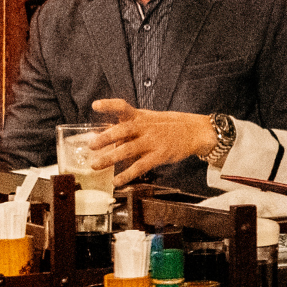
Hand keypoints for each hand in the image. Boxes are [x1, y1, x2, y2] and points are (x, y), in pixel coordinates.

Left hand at [90, 98, 217, 183]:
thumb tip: (108, 137)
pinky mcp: (160, 155)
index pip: (123, 106)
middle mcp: (145, 127)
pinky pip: (140, 166)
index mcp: (141, 116)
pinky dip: (127, 174)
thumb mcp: (150, 120)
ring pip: (128, 149)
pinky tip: (117, 181)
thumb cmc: (169, 126)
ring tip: (96, 165)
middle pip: (123, 129)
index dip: (109, 105)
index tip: (95, 105)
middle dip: (105, 137)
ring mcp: (153, 141)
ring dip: (110, 158)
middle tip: (91, 145)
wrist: (195, 131)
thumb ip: (130, 127)